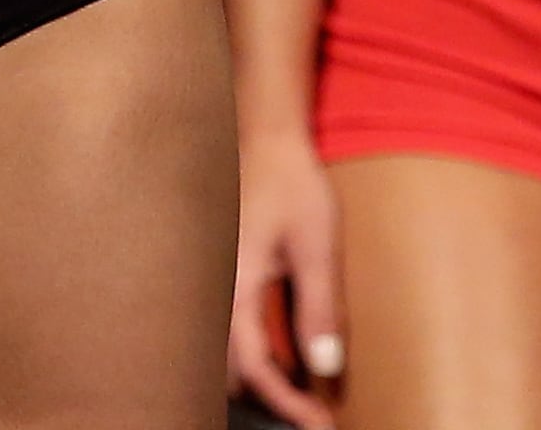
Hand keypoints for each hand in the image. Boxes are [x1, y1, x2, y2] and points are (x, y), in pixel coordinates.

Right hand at [228, 121, 345, 427]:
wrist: (265, 139)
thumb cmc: (292, 184)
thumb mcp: (317, 244)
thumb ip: (320, 306)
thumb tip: (325, 367)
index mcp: (235, 286)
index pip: (253, 368)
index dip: (286, 405)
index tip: (320, 424)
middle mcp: (215, 290)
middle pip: (229, 372)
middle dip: (269, 400)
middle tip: (313, 412)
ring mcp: (214, 284)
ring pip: (224, 355)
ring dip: (259, 379)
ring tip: (303, 391)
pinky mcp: (222, 277)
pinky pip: (228, 331)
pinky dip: (253, 355)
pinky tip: (285, 354)